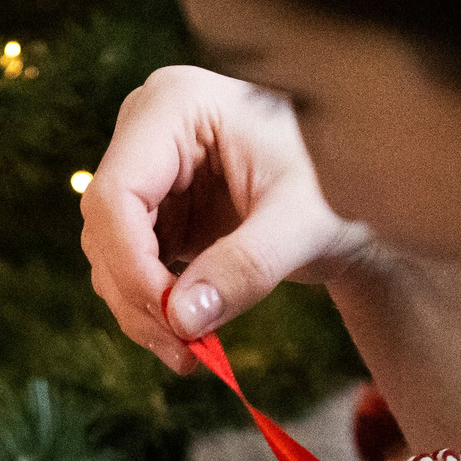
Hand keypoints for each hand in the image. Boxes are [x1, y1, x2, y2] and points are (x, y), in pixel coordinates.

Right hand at [82, 65, 378, 371]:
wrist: (354, 194)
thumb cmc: (338, 185)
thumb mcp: (302, 223)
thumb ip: (245, 267)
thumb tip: (181, 320)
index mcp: (175, 106)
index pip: (116, 193)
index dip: (131, 263)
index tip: (171, 321)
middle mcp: (146, 131)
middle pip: (105, 227)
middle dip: (139, 296)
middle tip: (186, 353)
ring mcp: (147, 172)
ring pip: (111, 255)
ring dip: (143, 312)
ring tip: (194, 354)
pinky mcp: (155, 211)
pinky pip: (131, 267)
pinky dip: (154, 309)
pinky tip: (191, 336)